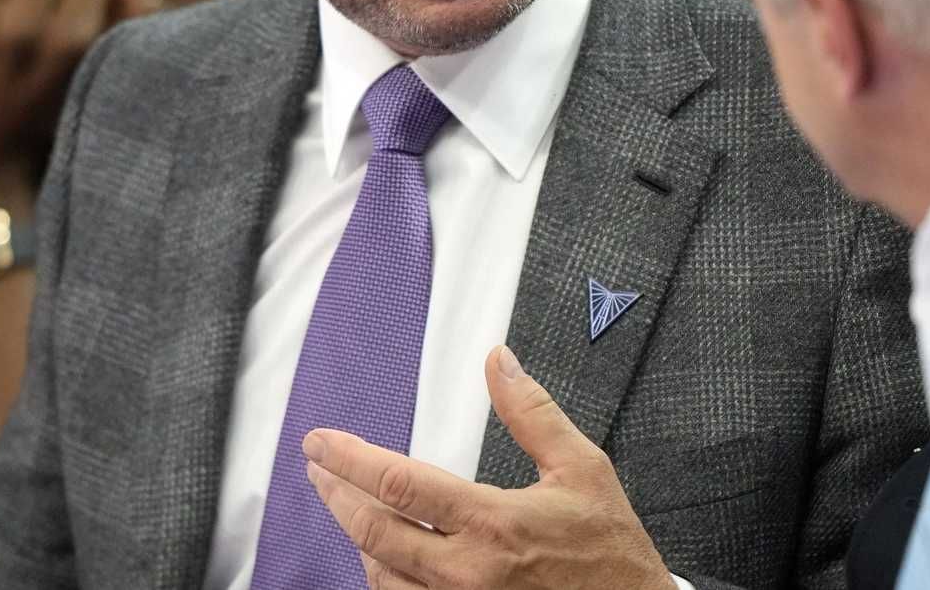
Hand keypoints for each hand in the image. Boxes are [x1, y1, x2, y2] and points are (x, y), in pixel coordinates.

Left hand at [305, 346, 672, 589]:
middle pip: (372, 532)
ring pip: (380, 576)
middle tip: (318, 470)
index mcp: (493, 523)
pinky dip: (382, 578)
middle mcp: (467, 573)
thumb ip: (532, 412)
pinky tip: (382, 558)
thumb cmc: (611, 551)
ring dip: (358, 538)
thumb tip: (498, 362)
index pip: (397, 483)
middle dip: (336, 496)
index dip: (348, 459)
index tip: (320, 442)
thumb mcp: (582, 467)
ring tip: (350, 506)